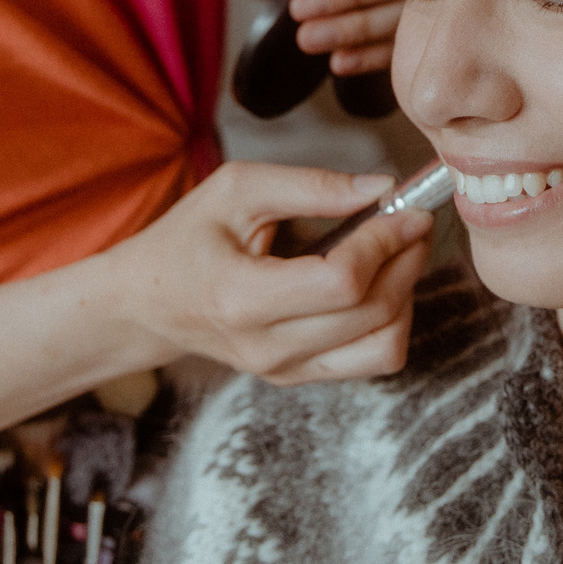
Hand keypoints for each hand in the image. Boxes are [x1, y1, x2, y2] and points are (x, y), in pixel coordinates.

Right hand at [105, 161, 430, 384]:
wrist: (149, 302)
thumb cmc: (189, 238)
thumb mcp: (237, 190)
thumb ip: (310, 185)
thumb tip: (381, 188)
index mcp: (241, 299)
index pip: (341, 283)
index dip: (384, 241)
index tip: (404, 206)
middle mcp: (267, 348)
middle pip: (373, 313)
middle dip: (407, 259)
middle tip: (413, 219)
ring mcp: (285, 371)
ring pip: (385, 346)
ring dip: (407, 293)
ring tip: (398, 251)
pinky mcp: (300, 377)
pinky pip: (372, 359)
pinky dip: (392, 318)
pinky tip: (378, 281)